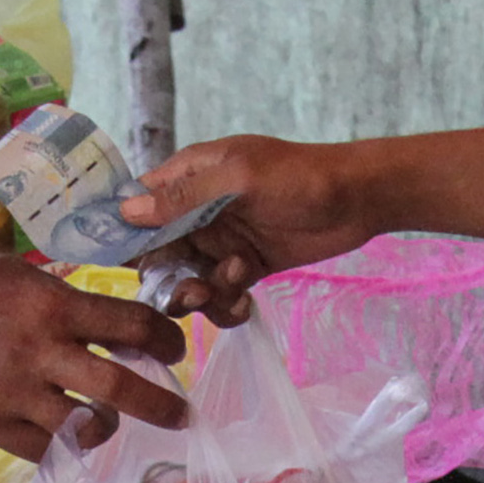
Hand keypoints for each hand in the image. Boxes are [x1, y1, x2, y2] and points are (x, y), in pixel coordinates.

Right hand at [0, 253, 189, 459]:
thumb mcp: (23, 276)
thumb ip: (69, 302)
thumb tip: (118, 328)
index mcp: (53, 306)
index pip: (131, 326)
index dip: (164, 341)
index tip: (174, 350)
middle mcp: (40, 353)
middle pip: (120, 389)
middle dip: (161, 405)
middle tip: (180, 415)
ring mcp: (16, 395)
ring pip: (85, 428)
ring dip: (107, 429)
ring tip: (108, 425)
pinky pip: (45, 451)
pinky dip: (63, 449)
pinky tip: (68, 440)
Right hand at [120, 135, 378, 324]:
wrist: (356, 200)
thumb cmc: (297, 177)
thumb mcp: (238, 180)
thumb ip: (184, 197)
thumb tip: (127, 212)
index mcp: (188, 178)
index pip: (138, 207)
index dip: (127, 238)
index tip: (130, 268)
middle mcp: (197, 212)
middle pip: (159, 254)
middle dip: (170, 279)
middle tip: (194, 291)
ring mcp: (220, 242)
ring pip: (187, 280)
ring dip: (202, 294)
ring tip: (232, 286)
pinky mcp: (244, 267)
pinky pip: (220, 294)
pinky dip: (227, 305)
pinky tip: (244, 303)